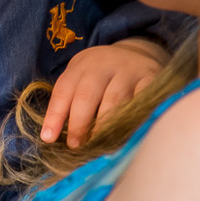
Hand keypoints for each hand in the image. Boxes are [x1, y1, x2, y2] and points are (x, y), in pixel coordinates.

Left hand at [41, 38, 168, 147]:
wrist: (139, 53)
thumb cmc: (103, 75)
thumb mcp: (83, 78)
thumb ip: (71, 101)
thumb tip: (54, 136)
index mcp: (81, 66)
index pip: (63, 90)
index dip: (54, 115)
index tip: (48, 138)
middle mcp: (103, 65)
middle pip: (87, 95)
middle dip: (79, 123)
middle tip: (75, 146)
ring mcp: (129, 71)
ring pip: (114, 101)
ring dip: (105, 126)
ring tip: (99, 146)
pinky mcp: (151, 78)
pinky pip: (141, 102)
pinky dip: (132, 121)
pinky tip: (126, 136)